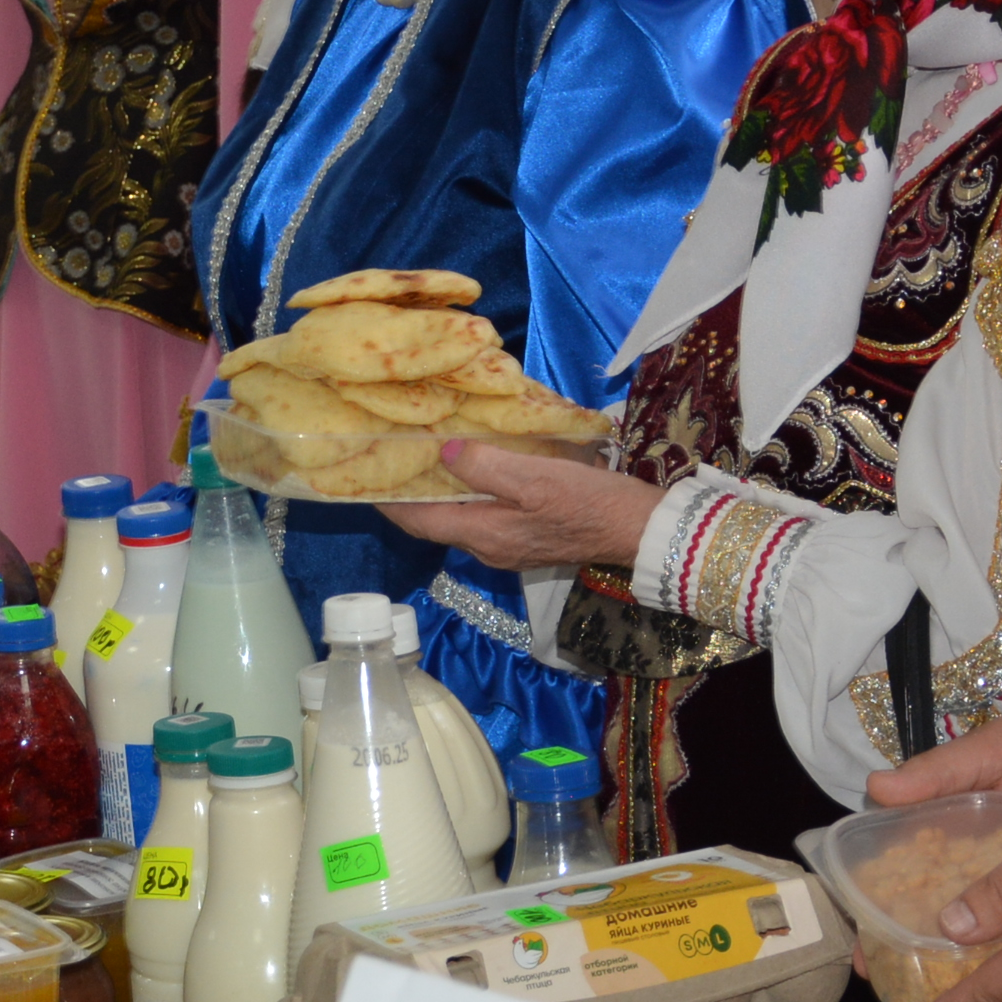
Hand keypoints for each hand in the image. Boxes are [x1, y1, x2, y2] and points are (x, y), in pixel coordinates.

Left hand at [378, 439, 659, 570]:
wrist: (640, 530)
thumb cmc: (587, 502)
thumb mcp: (534, 477)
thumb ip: (484, 466)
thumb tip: (442, 453)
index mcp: (482, 534)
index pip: (417, 521)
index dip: (387, 500)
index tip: (361, 474)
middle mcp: (487, 548)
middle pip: (434, 522)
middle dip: (409, 493)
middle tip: (391, 455)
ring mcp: (508, 547)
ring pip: (458, 518)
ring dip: (440, 492)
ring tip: (425, 455)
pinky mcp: (528, 539)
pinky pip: (483, 516)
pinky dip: (468, 494)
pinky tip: (472, 469)